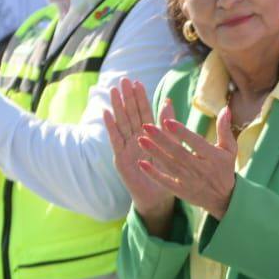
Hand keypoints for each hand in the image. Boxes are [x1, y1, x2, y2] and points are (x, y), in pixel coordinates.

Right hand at [104, 79, 175, 234]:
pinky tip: (106, 113)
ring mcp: (126, 148)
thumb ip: (168, 125)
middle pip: (131, 114)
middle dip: (127, 97)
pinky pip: (115, 140)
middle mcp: (135, 139)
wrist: (159, 197)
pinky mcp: (120, 158)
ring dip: (117, 107)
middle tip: (124, 80)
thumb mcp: (171, 146)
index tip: (138, 82)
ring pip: (122, 123)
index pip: (144, 113)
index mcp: (148, 135)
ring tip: (113, 91)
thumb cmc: (166, 173)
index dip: (141, 98)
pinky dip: (111, 126)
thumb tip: (169, 101)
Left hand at [137, 101, 237, 220]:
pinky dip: (154, 174)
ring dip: (155, 152)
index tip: (167, 121)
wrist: (223, 198)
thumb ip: (225, 129)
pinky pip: (165, 182)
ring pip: (170, 165)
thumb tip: (225, 109)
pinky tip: (142, 163)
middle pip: (178, 153)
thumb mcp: (230, 149)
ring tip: (141, 139)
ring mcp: (190, 181)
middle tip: (146, 126)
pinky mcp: (181, 191)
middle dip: (161, 139)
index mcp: (213, 157)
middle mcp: (200, 169)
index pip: (195, 142)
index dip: (181, 132)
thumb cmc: (225, 168)